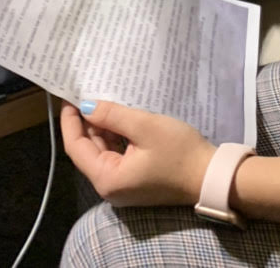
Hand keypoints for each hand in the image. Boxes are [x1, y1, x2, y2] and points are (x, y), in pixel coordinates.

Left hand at [60, 101, 214, 206]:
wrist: (210, 176)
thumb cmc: (178, 151)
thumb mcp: (144, 127)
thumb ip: (112, 115)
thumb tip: (86, 106)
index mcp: (107, 178)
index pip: (76, 148)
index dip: (70, 121)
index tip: (69, 96)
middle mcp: (109, 187)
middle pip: (88, 150)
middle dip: (86, 122)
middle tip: (86, 93)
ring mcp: (123, 185)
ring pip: (103, 152)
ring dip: (102, 128)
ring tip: (102, 100)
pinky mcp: (135, 180)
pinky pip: (117, 156)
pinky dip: (116, 137)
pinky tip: (119, 118)